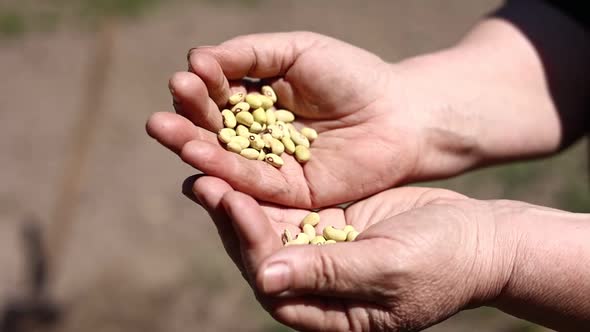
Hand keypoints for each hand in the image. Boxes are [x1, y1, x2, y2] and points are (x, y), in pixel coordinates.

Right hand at [147, 32, 426, 207]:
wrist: (401, 115)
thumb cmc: (353, 75)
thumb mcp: (298, 51)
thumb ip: (250, 53)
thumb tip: (198, 57)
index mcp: (257, 98)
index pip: (218, 94)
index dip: (200, 88)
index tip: (187, 76)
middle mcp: (258, 134)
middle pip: (213, 130)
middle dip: (187, 122)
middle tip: (159, 117)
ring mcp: (271, 164)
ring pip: (225, 158)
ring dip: (194, 148)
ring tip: (166, 134)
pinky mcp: (288, 193)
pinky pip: (251, 184)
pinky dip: (225, 173)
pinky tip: (198, 160)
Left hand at [190, 176, 514, 331]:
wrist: (476, 239)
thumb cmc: (443, 262)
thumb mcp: (389, 268)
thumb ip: (330, 274)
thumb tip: (266, 279)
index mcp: (327, 312)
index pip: (274, 281)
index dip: (251, 241)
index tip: (234, 200)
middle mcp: (314, 286)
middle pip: (259, 253)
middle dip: (231, 217)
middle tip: (202, 177)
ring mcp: (317, 253)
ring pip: (266, 226)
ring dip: (238, 196)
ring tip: (209, 162)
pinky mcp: (325, 224)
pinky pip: (287, 205)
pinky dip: (264, 184)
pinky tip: (243, 158)